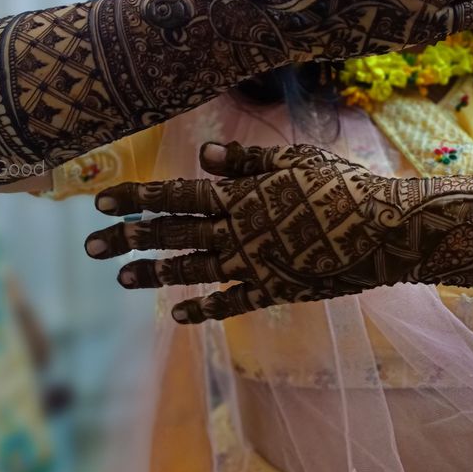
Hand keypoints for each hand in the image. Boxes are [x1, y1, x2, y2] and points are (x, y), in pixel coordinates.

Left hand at [85, 141, 472, 322]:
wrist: (381, 230)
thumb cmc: (342, 185)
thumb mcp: (295, 159)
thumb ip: (248, 161)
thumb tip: (205, 157)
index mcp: (240, 196)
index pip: (176, 195)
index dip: (137, 198)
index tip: (100, 202)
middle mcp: (238, 231)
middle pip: (173, 234)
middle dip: (129, 238)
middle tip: (90, 247)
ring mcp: (254, 264)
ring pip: (193, 269)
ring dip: (156, 273)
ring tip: (122, 278)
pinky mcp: (274, 289)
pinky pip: (231, 301)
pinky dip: (203, 308)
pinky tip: (178, 314)